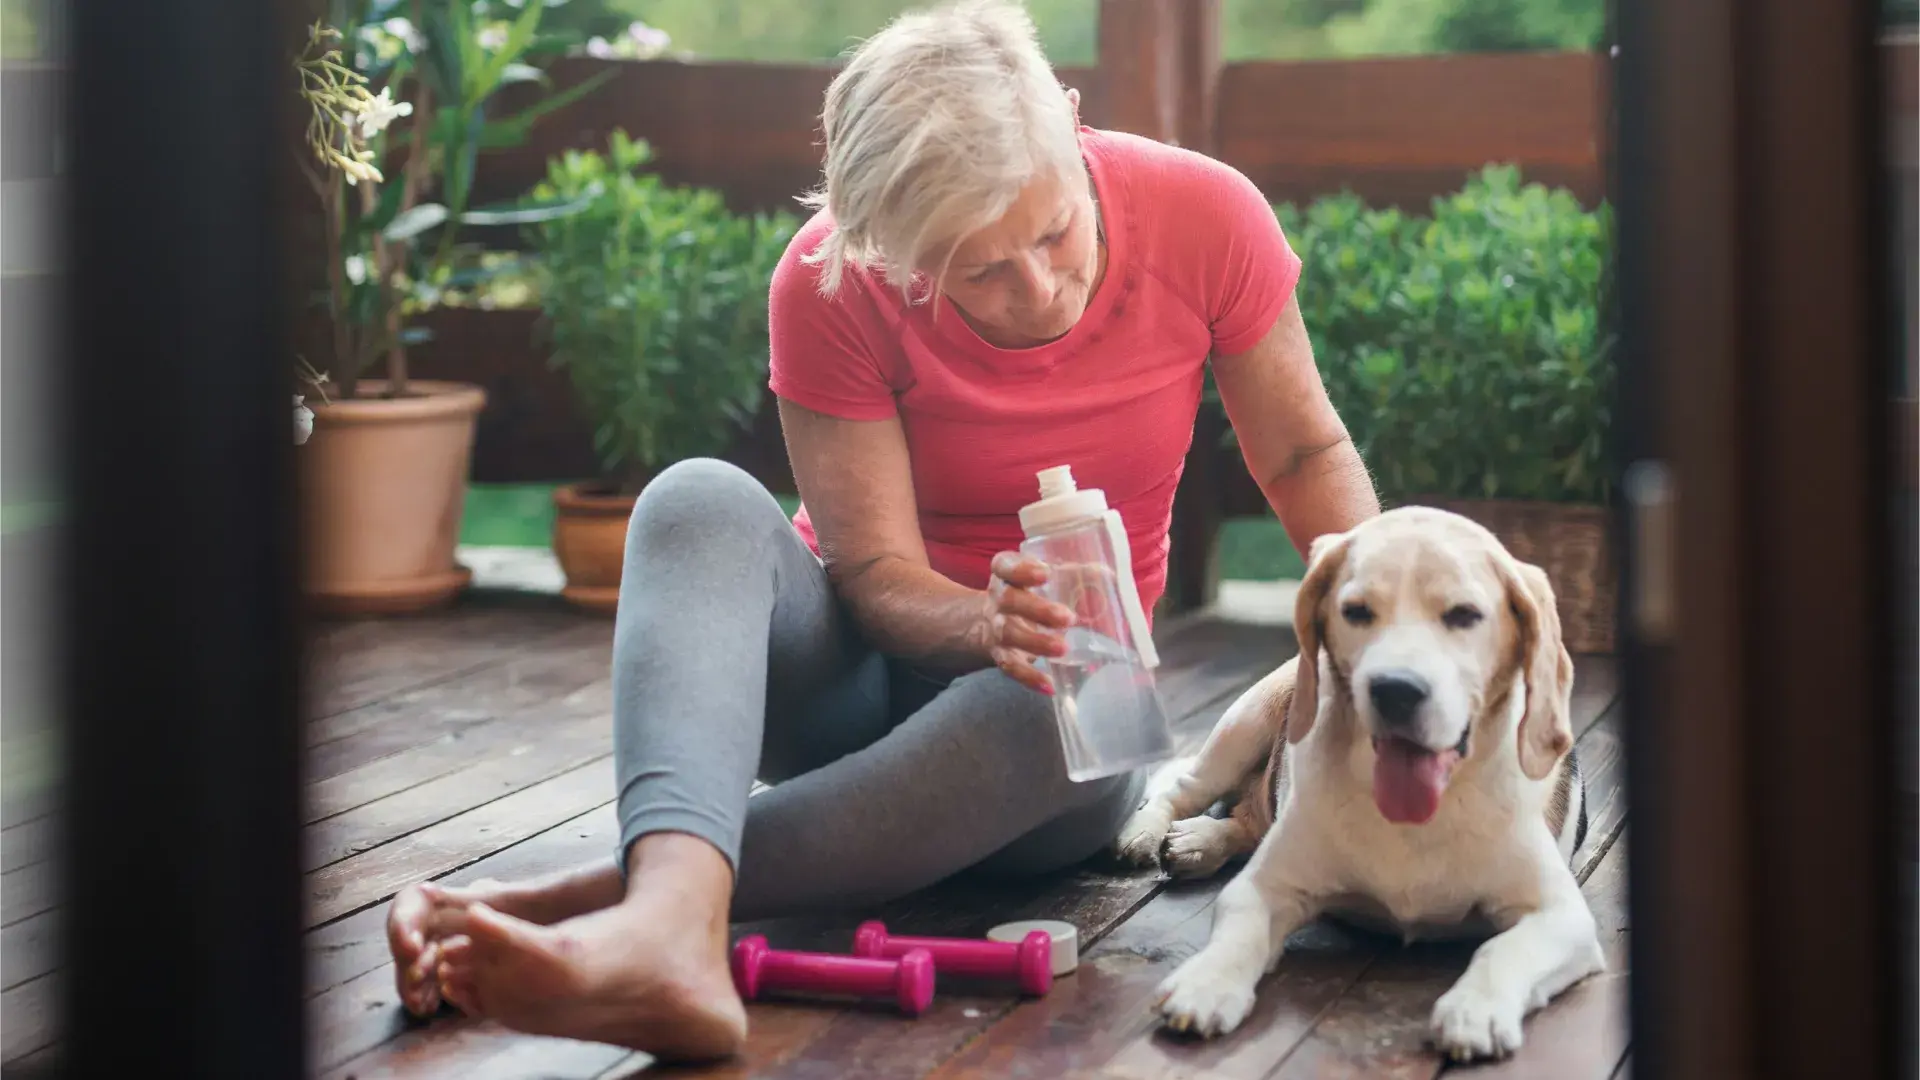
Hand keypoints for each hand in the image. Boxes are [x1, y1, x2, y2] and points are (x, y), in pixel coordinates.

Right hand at [981, 551, 1076, 694]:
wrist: (986, 621)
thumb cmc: (1027, 593)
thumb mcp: (1041, 578)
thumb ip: (1071, 573)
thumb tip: (1107, 574)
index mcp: (1006, 574)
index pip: (1005, 565)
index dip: (1022, 569)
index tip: (1045, 573)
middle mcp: (998, 599)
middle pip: (1009, 600)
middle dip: (1038, 609)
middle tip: (1067, 618)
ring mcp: (997, 628)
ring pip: (1010, 634)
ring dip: (1036, 643)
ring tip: (1062, 649)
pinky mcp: (1000, 655)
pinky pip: (1011, 667)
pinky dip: (1029, 677)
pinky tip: (1050, 685)